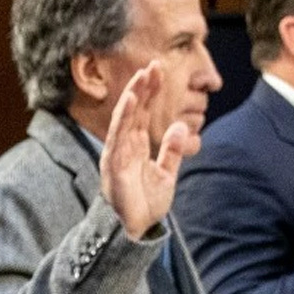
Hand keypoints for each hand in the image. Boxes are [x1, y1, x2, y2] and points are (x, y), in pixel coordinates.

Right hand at [99, 62, 188, 239]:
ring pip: (125, 117)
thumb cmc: (146, 203)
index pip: (143, 112)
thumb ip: (172, 150)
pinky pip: (118, 135)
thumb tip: (179, 126)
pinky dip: (123, 116)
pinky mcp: (114, 163)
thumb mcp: (166, 173)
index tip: (159, 71)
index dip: (150, 92)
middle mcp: (124, 145)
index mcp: (136, 145)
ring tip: (142, 75)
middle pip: (134, 110)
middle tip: (154, 64)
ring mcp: (117, 153)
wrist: (136, 230)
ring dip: (133, 95)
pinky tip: (129, 100)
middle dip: (143, 87)